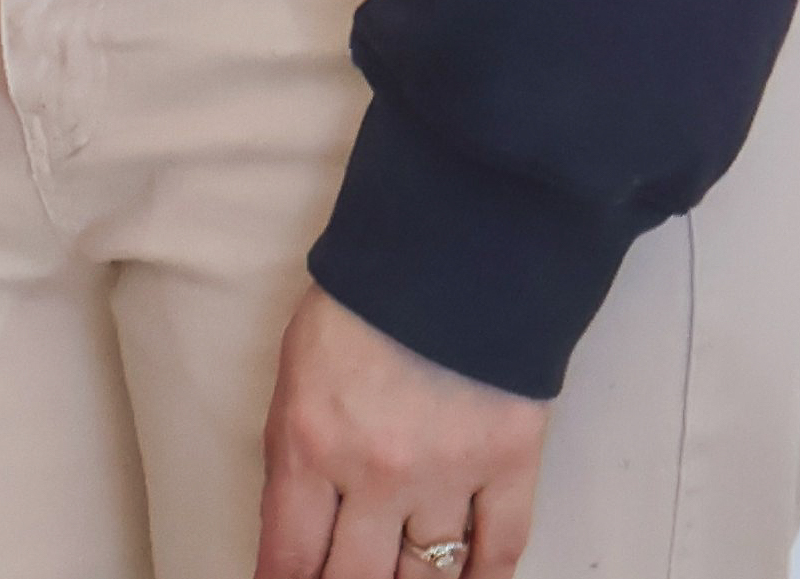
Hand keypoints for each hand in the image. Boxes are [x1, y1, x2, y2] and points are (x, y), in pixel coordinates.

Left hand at [258, 288, 545, 578]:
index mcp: (310, 444)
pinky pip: (499, 550)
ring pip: (430, 576)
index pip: (291, 555)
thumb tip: (299, 526)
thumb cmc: (362, 303)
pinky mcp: (509, 466)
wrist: (450, 253)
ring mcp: (448, 475)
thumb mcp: (295, 376)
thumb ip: (297, 454)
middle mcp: (376, 473)